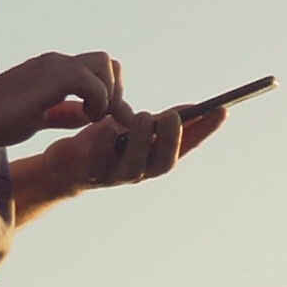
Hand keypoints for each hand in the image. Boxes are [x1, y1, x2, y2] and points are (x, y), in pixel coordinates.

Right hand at [0, 51, 123, 144]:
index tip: (104, 119)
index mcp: (54, 70)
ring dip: (107, 94)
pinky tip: (84, 118)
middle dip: (114, 90)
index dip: (110, 92)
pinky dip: (97, 101)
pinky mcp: (48, 78)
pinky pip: (91, 82)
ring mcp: (52, 66)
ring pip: (104, 65)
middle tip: (100, 117)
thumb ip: (63, 115)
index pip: (98, 67)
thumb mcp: (38, 117)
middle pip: (107, 61)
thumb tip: (87, 115)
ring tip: (91, 117)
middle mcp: (56, 62)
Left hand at [61, 103, 226, 190]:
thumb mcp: (135, 128)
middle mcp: (139, 172)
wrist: (65, 166)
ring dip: (140, 141)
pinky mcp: (87, 174)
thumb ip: (159, 122)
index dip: (205, 130)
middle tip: (171, 115)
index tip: (222, 109)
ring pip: (133, 168)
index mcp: (154, 159)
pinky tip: (107, 126)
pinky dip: (104, 145)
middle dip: (170, 139)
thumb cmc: (105, 144)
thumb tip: (194, 109)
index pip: (187, 147)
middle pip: (163, 163)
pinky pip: (97, 164)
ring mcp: (114, 177)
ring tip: (141, 116)